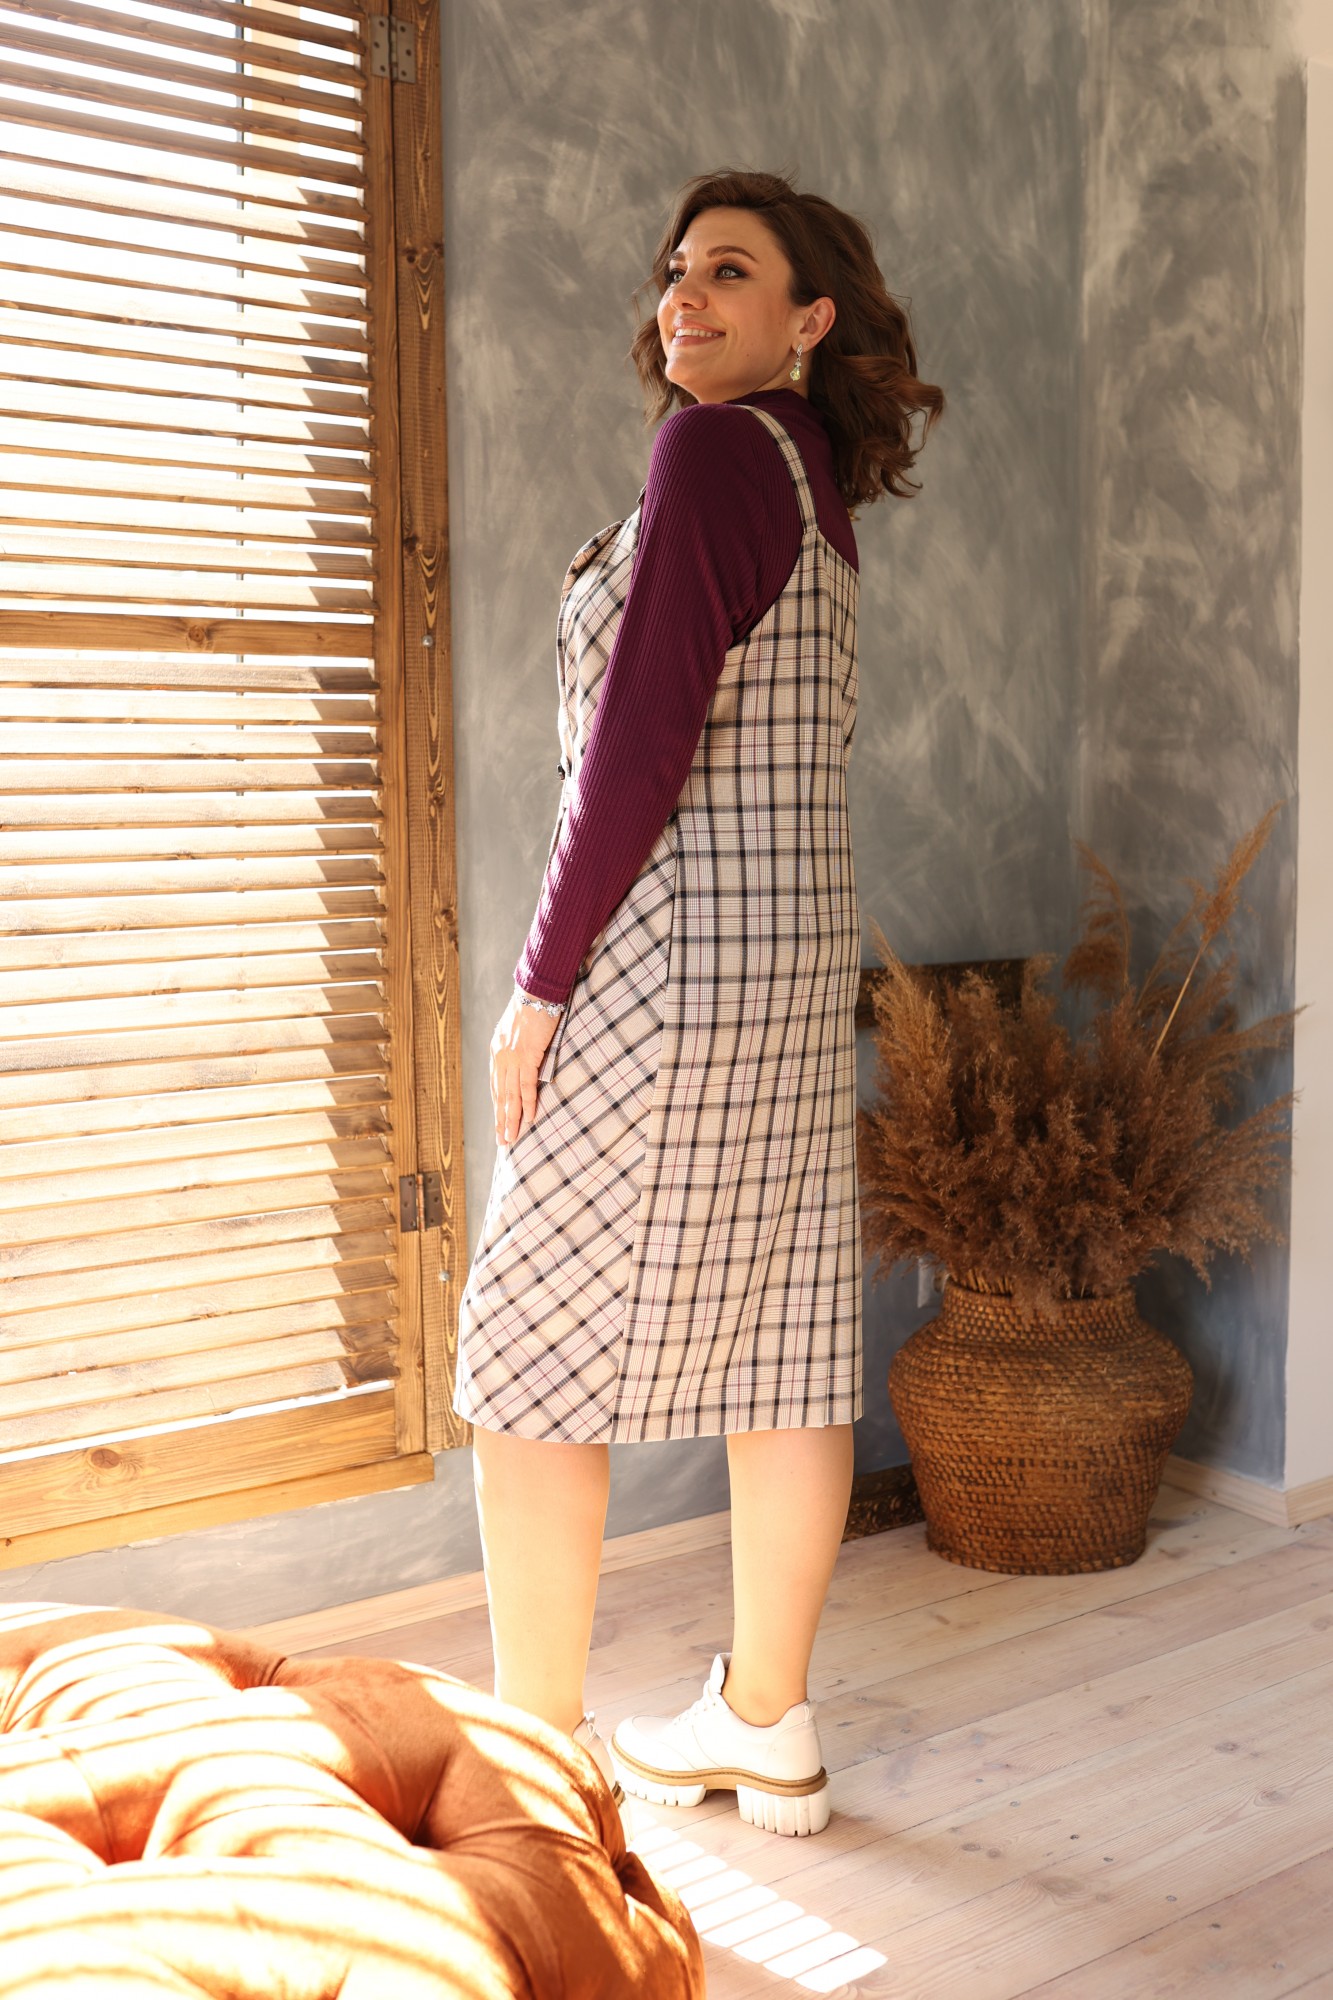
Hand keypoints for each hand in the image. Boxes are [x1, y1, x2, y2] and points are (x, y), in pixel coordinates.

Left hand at [490, 993, 559, 1145]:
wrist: (537, 991)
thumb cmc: (532, 1007)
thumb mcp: (519, 1029)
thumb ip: (518, 1046)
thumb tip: (524, 1058)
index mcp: (496, 1050)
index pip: (496, 1085)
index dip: (498, 1106)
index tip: (499, 1123)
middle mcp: (500, 1057)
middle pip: (500, 1095)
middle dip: (500, 1120)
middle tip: (502, 1141)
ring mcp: (512, 1058)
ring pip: (510, 1095)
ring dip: (511, 1119)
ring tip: (511, 1138)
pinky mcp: (527, 1056)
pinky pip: (526, 1085)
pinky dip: (527, 1103)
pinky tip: (529, 1118)